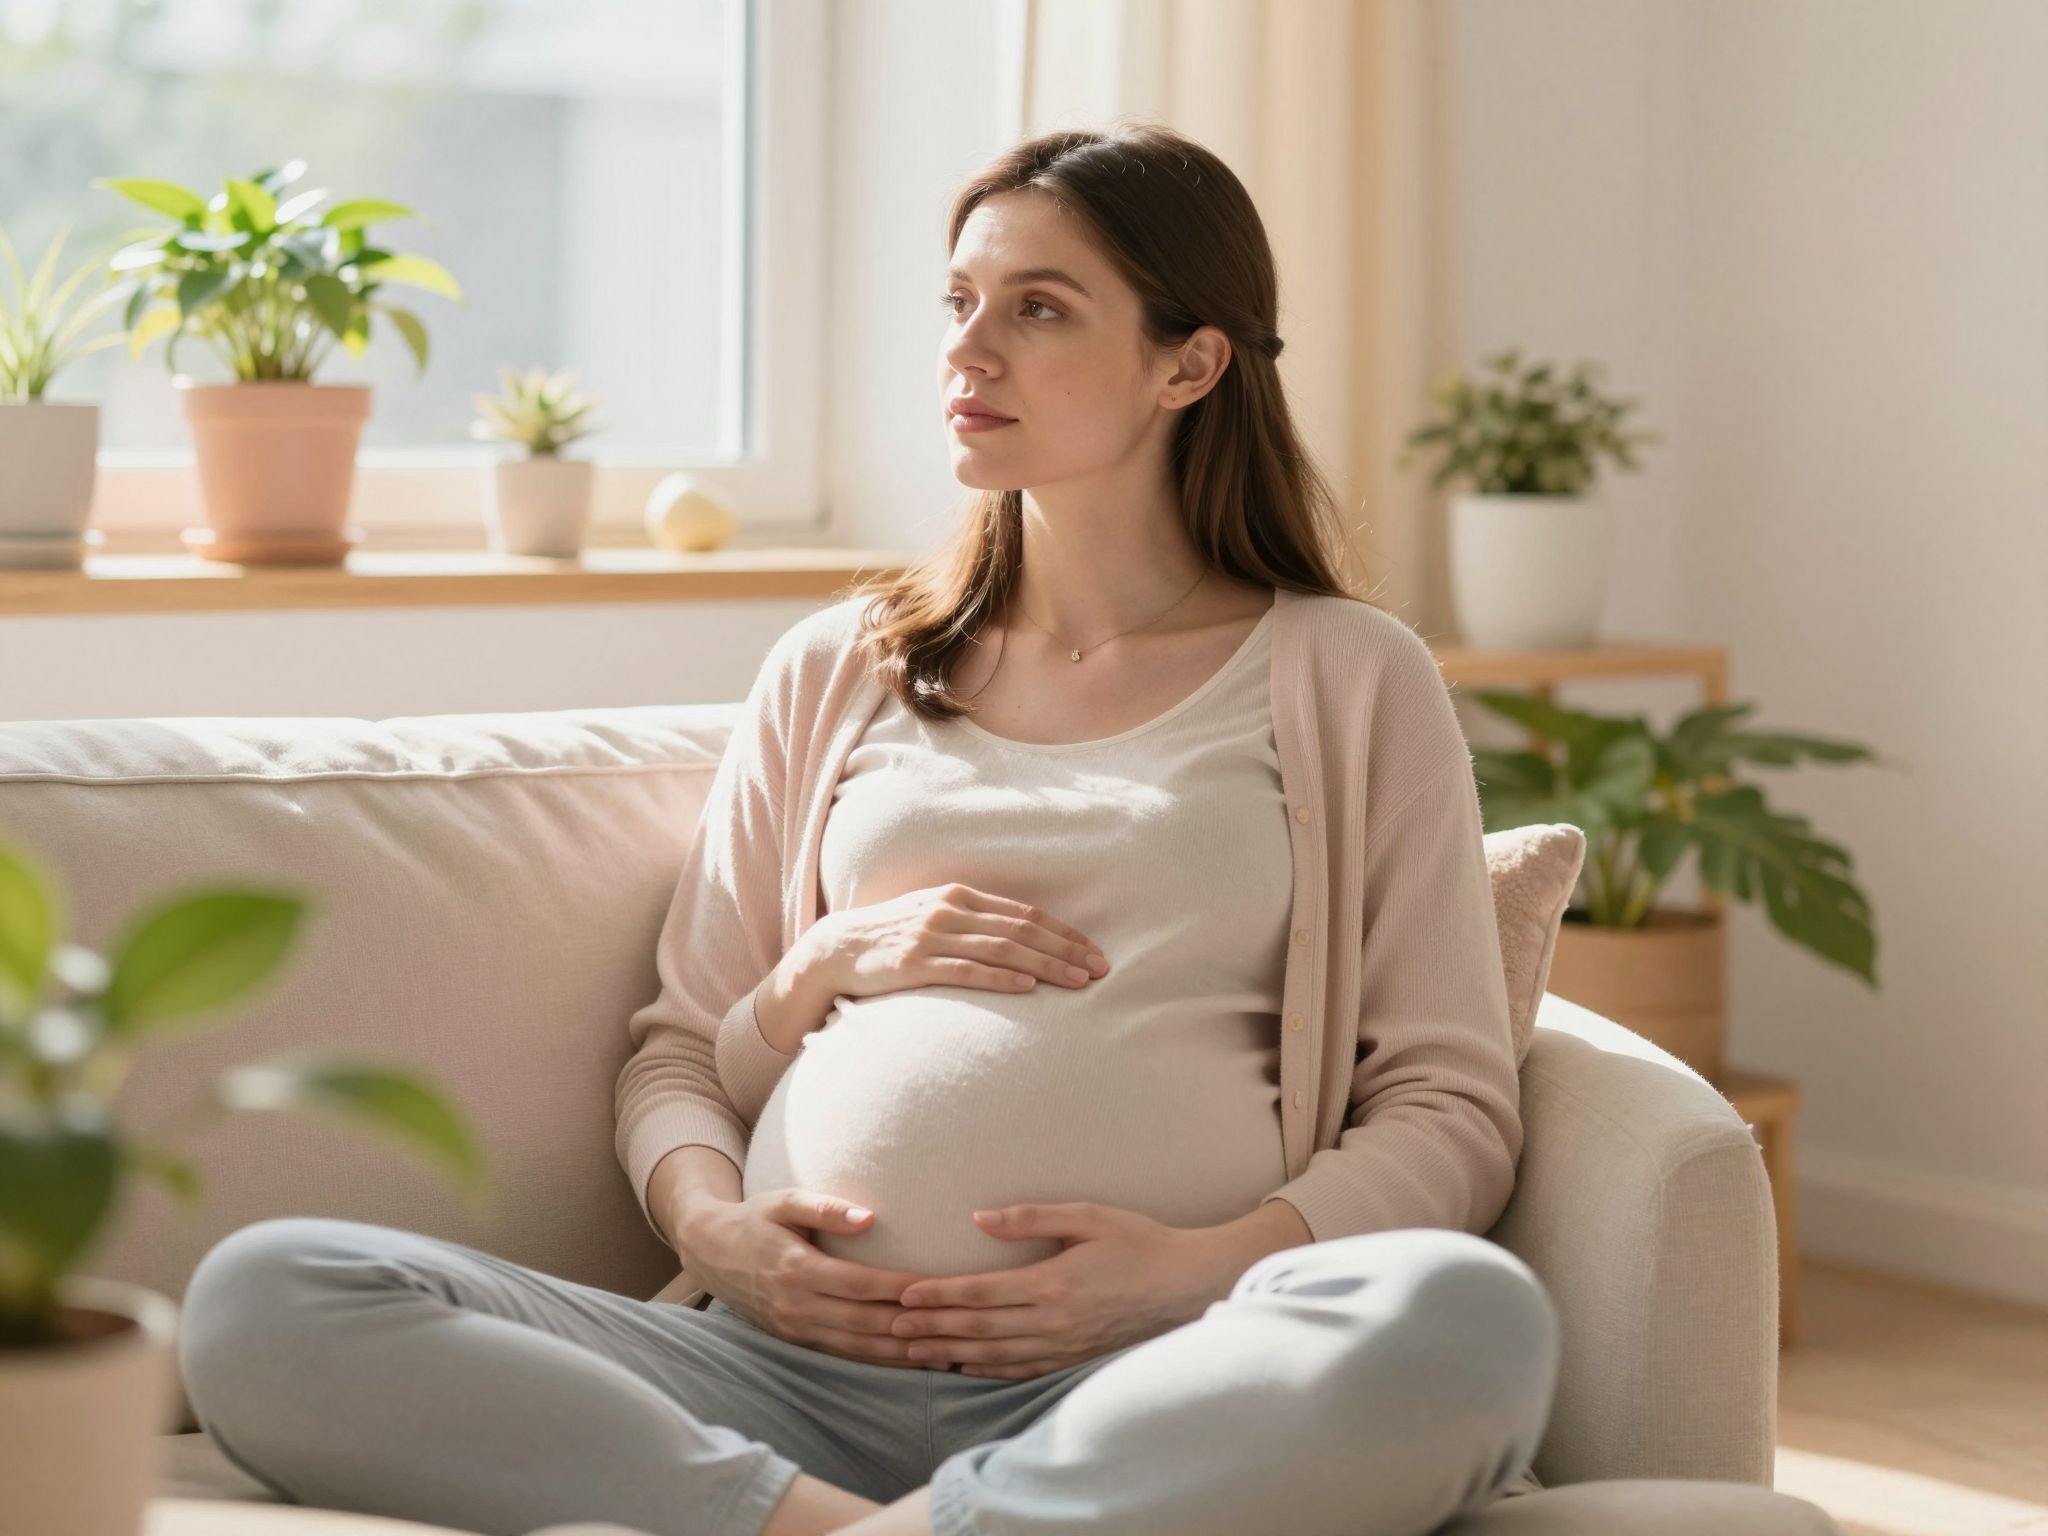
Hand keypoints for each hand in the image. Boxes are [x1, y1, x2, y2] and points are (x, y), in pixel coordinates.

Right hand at [673, 1187, 941, 1368]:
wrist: (710, 1251)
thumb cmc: (754, 1219)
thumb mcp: (783, 1201)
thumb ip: (825, 1207)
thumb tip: (870, 1218)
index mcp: (797, 1269)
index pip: (860, 1284)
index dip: (899, 1288)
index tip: (936, 1286)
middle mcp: (796, 1305)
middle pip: (863, 1323)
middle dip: (908, 1328)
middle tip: (952, 1327)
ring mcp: (794, 1328)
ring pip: (855, 1348)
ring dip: (898, 1354)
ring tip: (941, 1353)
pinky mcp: (795, 1340)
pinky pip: (841, 1355)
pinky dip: (875, 1360)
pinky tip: (906, 1360)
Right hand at [812, 883, 1110, 1004]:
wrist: (836, 948)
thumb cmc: (892, 936)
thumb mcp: (934, 917)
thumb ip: (973, 923)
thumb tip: (1021, 939)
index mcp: (960, 896)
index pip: (1025, 914)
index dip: (1064, 932)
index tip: (1094, 951)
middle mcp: (951, 911)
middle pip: (1022, 931)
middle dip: (1066, 950)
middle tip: (1101, 969)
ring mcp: (932, 937)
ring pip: (1003, 950)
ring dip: (1046, 965)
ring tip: (1078, 981)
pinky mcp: (915, 964)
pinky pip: (967, 971)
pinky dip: (1002, 978)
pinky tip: (1028, 988)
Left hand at [888, 1202, 1225, 1378]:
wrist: (1186, 1285)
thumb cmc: (1138, 1242)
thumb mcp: (1087, 1216)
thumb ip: (1031, 1218)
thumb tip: (979, 1219)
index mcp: (1051, 1283)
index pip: (979, 1292)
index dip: (938, 1295)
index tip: (904, 1295)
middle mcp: (1051, 1320)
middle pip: (977, 1329)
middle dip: (931, 1328)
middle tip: (891, 1329)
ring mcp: (1062, 1345)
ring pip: (992, 1355)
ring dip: (949, 1353)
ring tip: (914, 1352)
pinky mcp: (1073, 1358)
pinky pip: (1020, 1370)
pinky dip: (986, 1370)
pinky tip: (964, 1366)